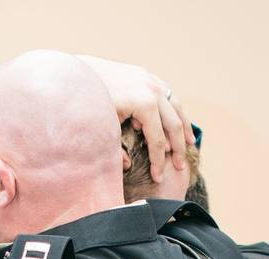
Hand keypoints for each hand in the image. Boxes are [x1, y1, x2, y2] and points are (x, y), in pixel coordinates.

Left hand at [76, 55, 193, 181]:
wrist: (78, 72)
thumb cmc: (89, 102)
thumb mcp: (103, 128)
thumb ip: (115, 149)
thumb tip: (128, 165)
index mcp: (145, 104)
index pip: (158, 140)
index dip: (158, 162)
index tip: (158, 177)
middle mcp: (154, 90)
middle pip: (174, 125)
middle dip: (177, 148)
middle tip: (180, 166)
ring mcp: (152, 80)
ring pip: (176, 107)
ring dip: (184, 127)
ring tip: (189, 144)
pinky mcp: (147, 76)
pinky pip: (168, 96)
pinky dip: (175, 111)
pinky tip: (177, 121)